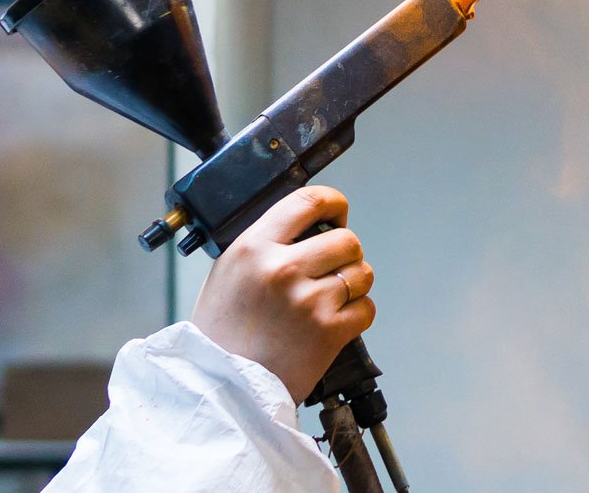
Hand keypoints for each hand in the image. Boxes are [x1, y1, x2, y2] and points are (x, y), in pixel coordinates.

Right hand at [190, 186, 376, 402]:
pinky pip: (366, 307)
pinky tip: (333, 321)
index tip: (338, 212)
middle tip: (331, 269)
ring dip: (353, 283)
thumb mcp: (230, 271)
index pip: (308, 201)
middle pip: (346, 239)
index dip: (333, 203)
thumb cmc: (222, 333)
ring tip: (329, 298)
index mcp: (254, 248)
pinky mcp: (329, 331)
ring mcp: (309, 300)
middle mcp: (283, 269)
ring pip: (361, 272)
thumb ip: (266, 244)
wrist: (222, 387)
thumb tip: (306, 225)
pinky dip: (356, 314)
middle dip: (345, 253)